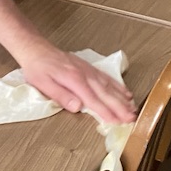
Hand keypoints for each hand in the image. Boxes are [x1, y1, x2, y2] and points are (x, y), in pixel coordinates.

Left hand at [18, 45, 135, 126]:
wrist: (36, 49)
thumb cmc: (37, 68)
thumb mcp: (43, 84)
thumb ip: (61, 96)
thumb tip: (77, 107)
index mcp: (74, 80)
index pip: (93, 99)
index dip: (106, 112)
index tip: (117, 121)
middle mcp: (85, 74)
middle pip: (106, 93)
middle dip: (120, 107)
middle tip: (132, 118)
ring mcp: (88, 70)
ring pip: (109, 86)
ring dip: (122, 98)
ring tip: (133, 109)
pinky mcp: (89, 68)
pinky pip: (106, 77)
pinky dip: (118, 86)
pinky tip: (124, 93)